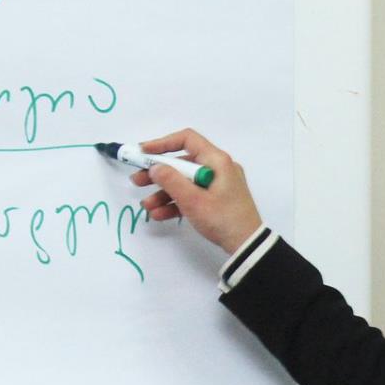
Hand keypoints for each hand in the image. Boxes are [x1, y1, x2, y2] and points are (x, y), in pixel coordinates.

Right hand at [129, 128, 264, 255]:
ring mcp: (217, 184)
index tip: (143, 152)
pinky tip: (159, 214)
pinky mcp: (216, 200)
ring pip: (184, 182)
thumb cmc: (222, 219)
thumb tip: (155, 167)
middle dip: (158, 174)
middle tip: (137, 181)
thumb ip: (171, 181)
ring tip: (146, 206)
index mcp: (217, 161)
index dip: (163, 143)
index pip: (187, 139)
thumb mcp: (193, 201)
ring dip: (164, 193)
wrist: (247, 245)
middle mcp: (218, 168)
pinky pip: (192, 195)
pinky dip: (176, 203)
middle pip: (182, 163)